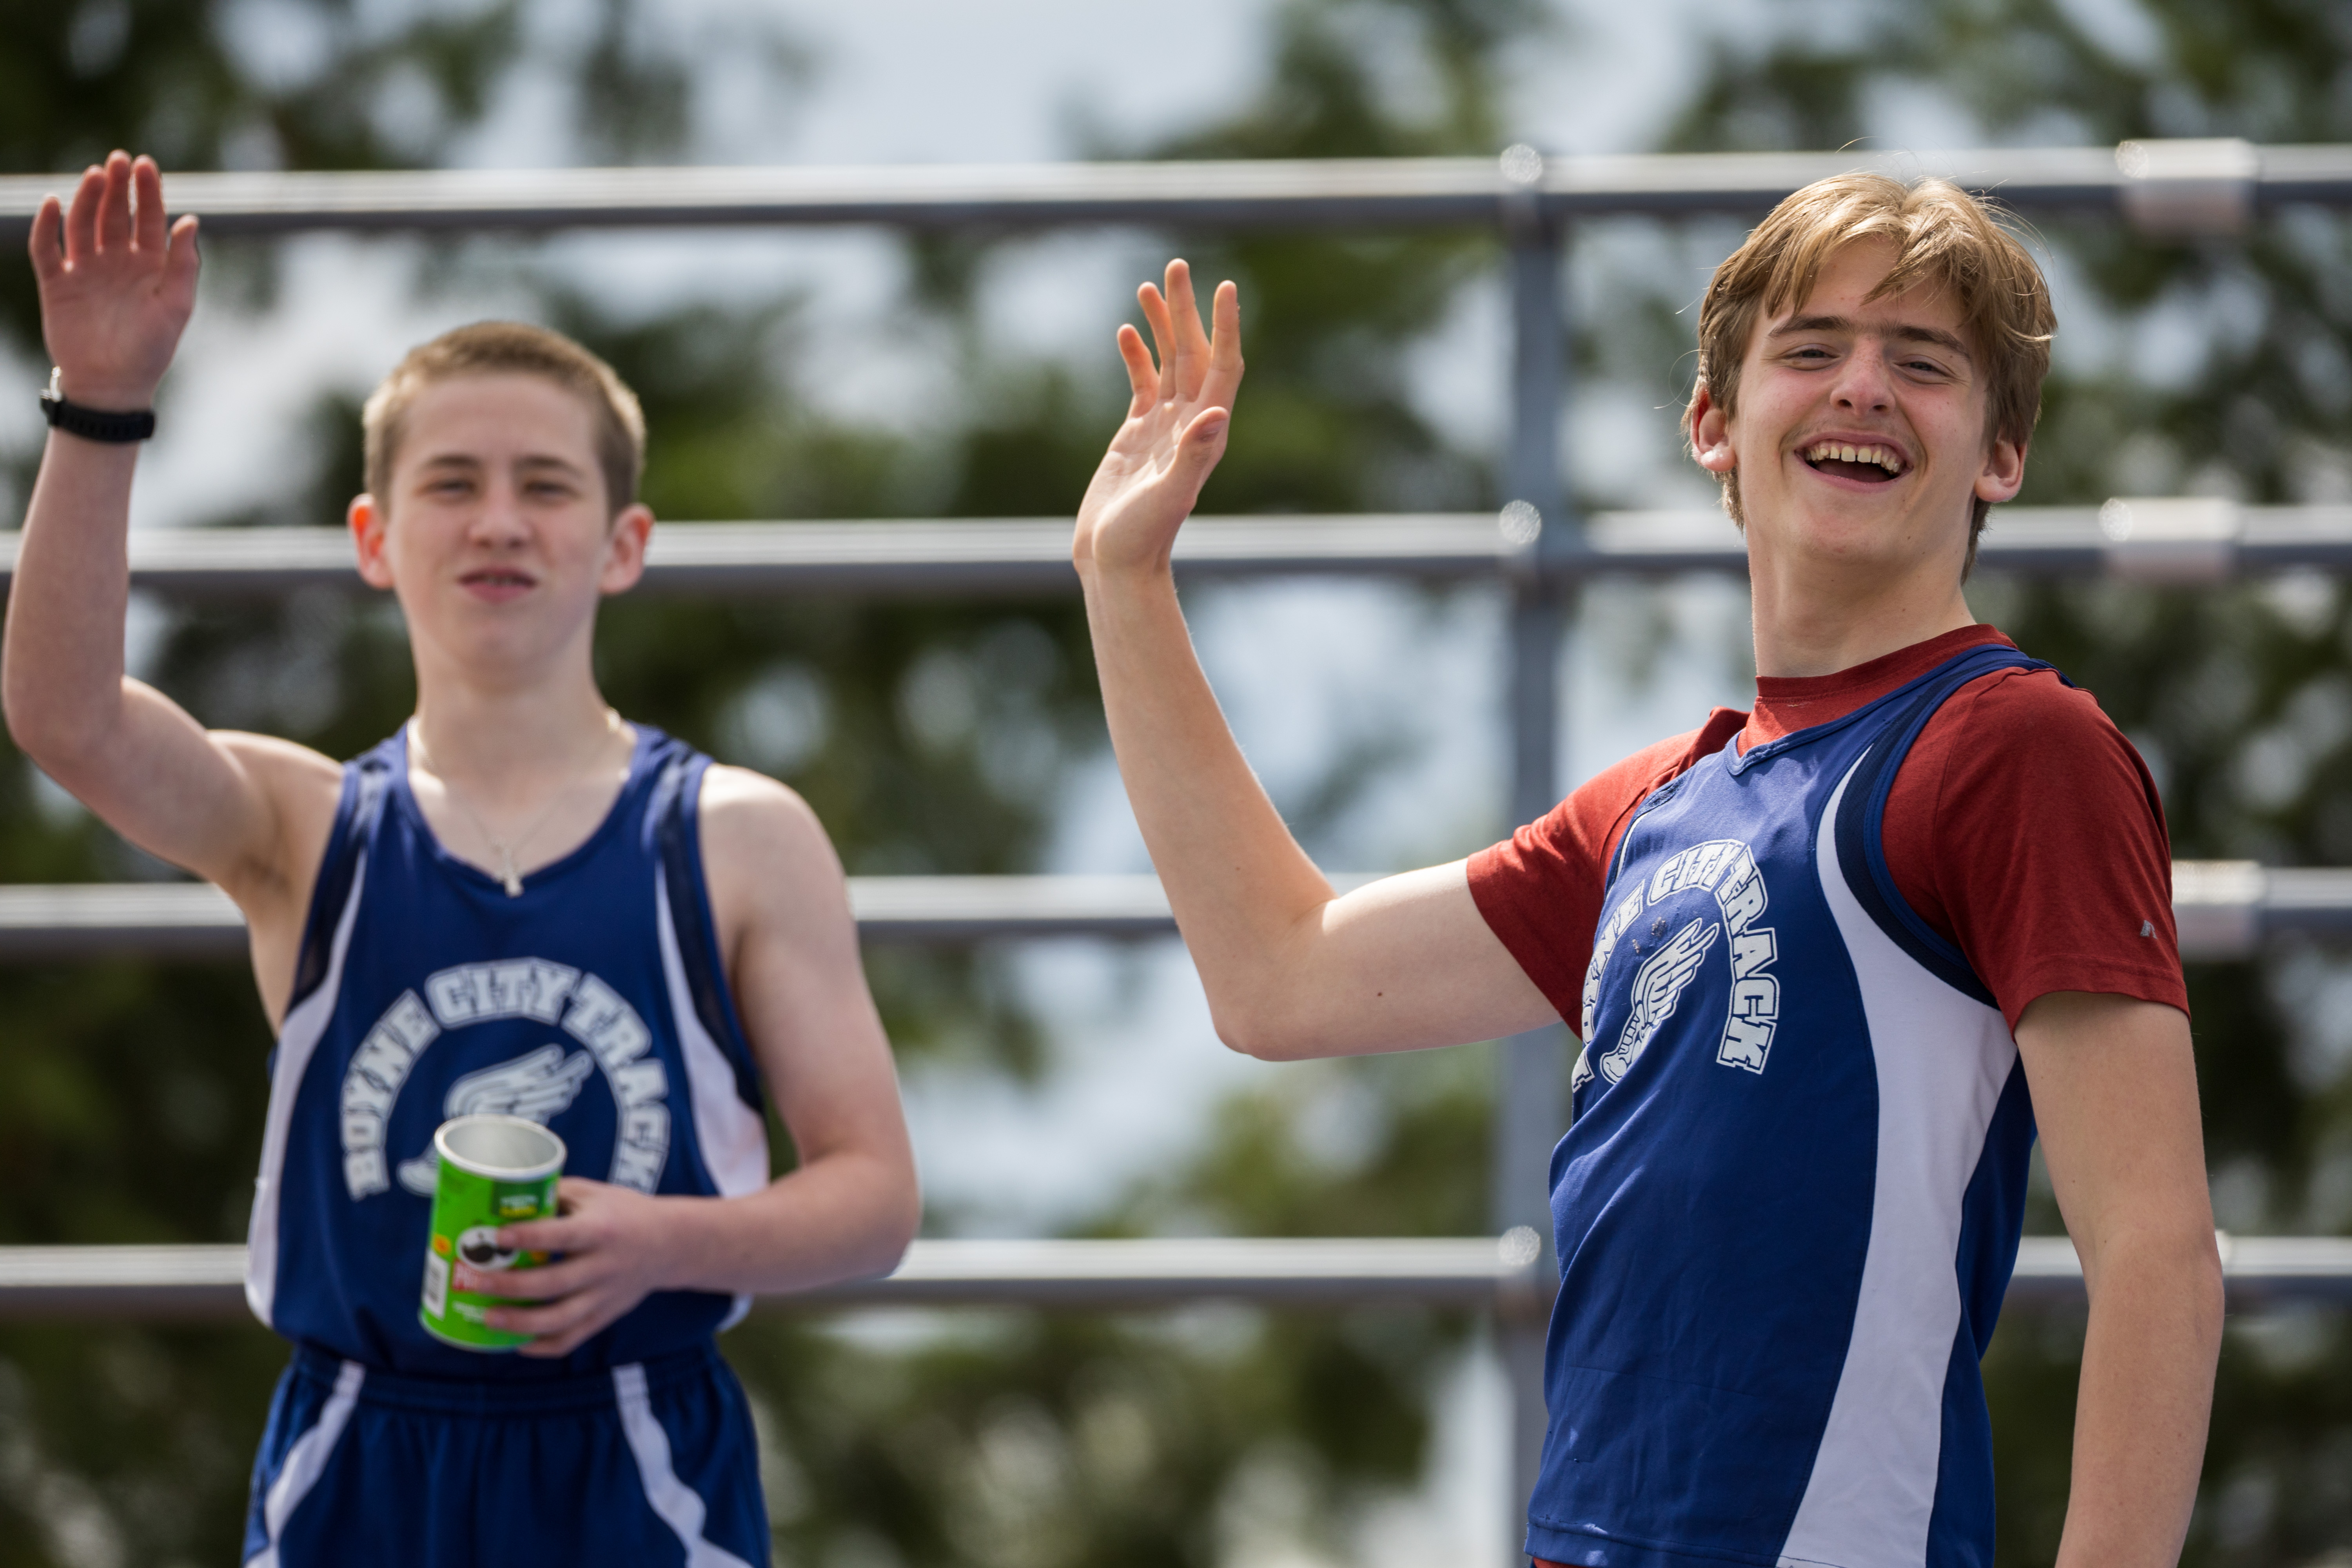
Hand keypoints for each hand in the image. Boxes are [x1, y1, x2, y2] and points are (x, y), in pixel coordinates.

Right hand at [29, 151, 199, 409]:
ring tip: (94, 175)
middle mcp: (117, 262)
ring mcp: (86, 270)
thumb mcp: (175, 306)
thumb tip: (192, 220)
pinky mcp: (57, 282)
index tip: (145, 165)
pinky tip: (54, 204)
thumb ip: (183, 264)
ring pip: (83, 224)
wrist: (112, 384)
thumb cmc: (150, 349)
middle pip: (114, 214)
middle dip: (116, 186)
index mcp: (149, 266)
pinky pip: (46, 248)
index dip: (147, 192)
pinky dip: (47, 226)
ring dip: (87, 198)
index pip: (149, 219)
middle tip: (117, 160)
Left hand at [484, 1177, 685, 1357]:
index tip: (496, 1237)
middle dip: (511, 1286)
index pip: (562, 1235)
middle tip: (476, 1282)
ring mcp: (605, 1296)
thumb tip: (503, 1198)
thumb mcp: (593, 1194)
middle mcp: (604, 1266)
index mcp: (601, 1230)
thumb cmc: (624, 1212)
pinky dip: (542, 1347)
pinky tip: (516, 1345)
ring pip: (561, 1319)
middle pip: (554, 1284)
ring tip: (488, 1318)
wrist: (670, 1244)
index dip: (528, 1237)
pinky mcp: (605, 1316)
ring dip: (521, 1323)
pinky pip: (572, 1339)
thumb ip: (554, 1195)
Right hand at [1073, 258, 1241, 578]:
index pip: (1222, 367)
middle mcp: (1190, 425)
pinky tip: (1128, 332)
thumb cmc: (1142, 537)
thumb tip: (1216, 414)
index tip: (1226, 288)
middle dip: (1186, 310)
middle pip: (1194, 354)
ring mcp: (1163, 428)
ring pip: (1168, 363)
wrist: (1115, 563)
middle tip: (1177, 266)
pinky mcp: (1136, 436)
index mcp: (1205, 434)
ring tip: (1150, 285)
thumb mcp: (1169, 495)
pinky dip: (1137, 356)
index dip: (1225, 327)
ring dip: (1162, 325)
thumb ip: (1193, 455)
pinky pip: (1142, 384)